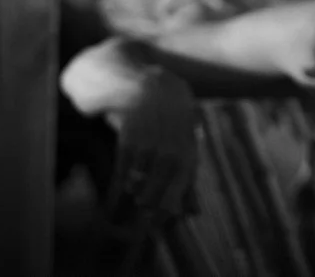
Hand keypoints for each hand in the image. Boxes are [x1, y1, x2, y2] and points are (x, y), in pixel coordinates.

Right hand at [104, 71, 198, 220]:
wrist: (152, 89)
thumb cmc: (174, 126)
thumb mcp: (187, 149)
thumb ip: (189, 181)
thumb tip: (193, 214)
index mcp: (187, 156)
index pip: (177, 195)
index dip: (165, 214)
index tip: (158, 225)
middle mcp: (169, 152)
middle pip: (153, 196)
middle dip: (149, 208)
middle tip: (146, 213)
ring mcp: (148, 147)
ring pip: (137, 187)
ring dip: (136, 193)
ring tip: (139, 190)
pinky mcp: (128, 142)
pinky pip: (122, 175)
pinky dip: (121, 187)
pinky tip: (125, 186)